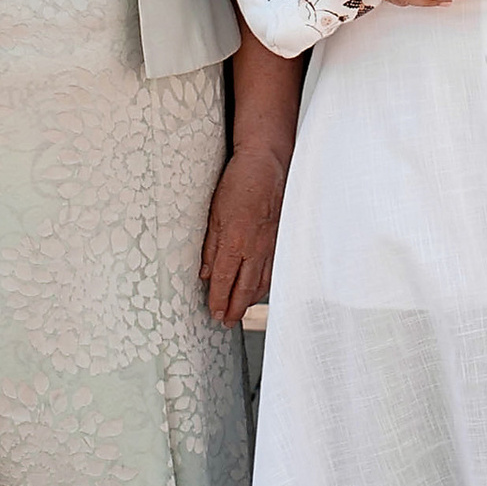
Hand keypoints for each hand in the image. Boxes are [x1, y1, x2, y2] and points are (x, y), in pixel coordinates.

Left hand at [199, 140, 283, 325]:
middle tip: (226, 322)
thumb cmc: (239, 182)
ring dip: (250, 301)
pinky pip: (273, 270)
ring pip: (261, 283)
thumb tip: (205, 273)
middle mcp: (255, 248)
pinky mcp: (281, 239)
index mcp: (235, 241)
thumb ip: (210, 246)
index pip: (223, 280)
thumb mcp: (214, 213)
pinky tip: (259, 290)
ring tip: (240, 311)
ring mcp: (271, 245)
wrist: (268, 163)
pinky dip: (265, 285)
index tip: (214, 314)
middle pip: (244, 288)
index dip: (218, 300)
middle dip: (235, 308)